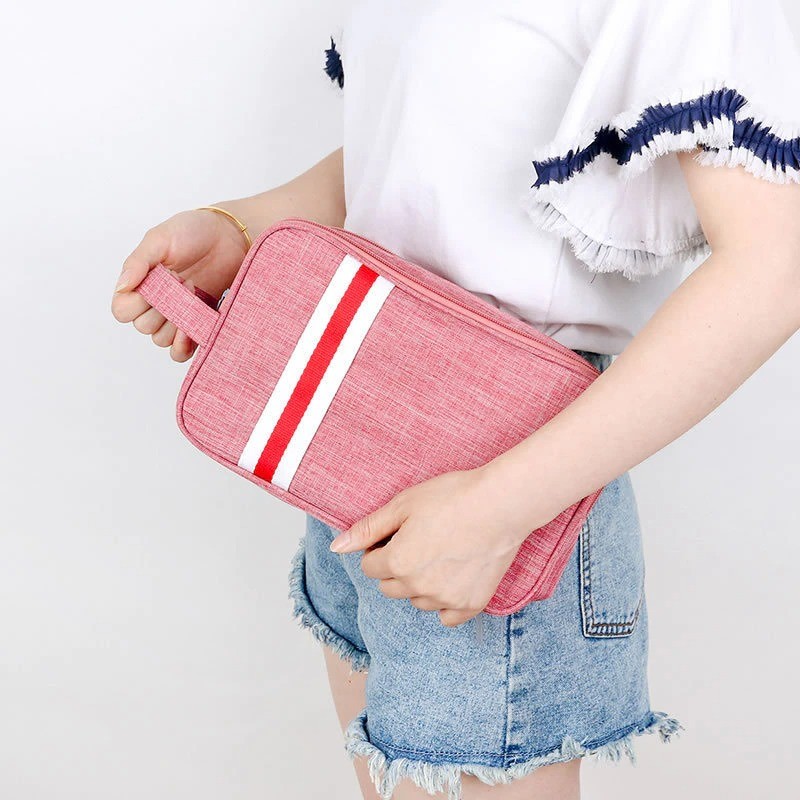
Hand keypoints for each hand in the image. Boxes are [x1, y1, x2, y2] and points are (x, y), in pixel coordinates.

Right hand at [110, 208, 248, 360]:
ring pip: (161, 340)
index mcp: (139, 282)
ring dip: (175, 325)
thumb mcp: (160, 239)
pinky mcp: (197, 324)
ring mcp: (176, 315)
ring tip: (193, 299)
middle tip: (182, 285)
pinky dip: (184, 346)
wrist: (230, 236)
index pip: (122, 311)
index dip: (136, 305)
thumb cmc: (193, 231)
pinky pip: (181, 351)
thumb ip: (138, 262)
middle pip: (143, 327)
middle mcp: (154, 302)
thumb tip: (122, 287)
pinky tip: (193, 330)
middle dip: (161, 311)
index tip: (158, 284)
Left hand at [330, 467, 536, 626]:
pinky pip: (446, 617)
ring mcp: (446, 600)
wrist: (502, 504)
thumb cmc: (453, 497)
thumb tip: (337, 547)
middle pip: (390, 587)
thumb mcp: (403, 504)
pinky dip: (445, 602)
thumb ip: (368, 528)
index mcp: (397, 563)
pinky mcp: (471, 605)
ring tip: (441, 553)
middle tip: (420, 540)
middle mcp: (418, 588)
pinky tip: (453, 577)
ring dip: (420, 584)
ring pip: (417, 601)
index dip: (380, 548)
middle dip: (396, 567)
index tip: (399, 533)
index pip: (370, 567)